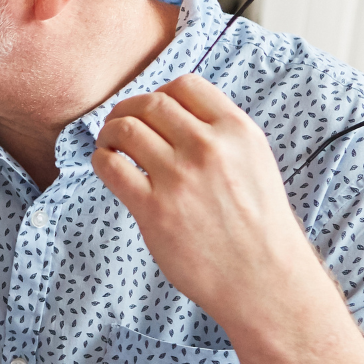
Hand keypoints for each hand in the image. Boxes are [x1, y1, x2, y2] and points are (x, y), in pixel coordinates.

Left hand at [91, 73, 327, 334]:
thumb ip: (221, 135)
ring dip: (110, 132)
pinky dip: (101, 160)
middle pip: (150, 104)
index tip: (151, 111)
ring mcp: (180, 178)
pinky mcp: (154, 209)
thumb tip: (175, 115)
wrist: (263, 278)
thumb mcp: (254, 163)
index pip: (185, 85)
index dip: (160, 93)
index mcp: (237, 131)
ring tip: (109, 145)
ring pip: (125, 129)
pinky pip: (111, 166)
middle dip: (128, 110)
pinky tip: (107, 167)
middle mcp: (209, 148)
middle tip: (119, 125)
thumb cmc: (258, 226)